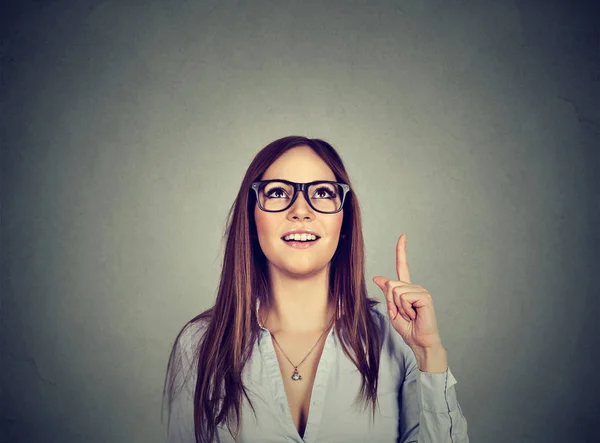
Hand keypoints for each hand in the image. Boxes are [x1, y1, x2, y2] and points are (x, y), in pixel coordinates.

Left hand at [372, 234, 442, 350]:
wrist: (419, 341)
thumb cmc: (407, 328)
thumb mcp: (391, 309)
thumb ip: (386, 293)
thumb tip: (377, 277)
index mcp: (407, 289)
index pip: (403, 266)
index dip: (402, 251)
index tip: (402, 236)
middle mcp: (415, 287)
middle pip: (391, 285)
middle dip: (391, 302)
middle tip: (402, 313)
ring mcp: (421, 291)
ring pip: (396, 291)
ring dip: (398, 307)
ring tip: (409, 315)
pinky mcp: (424, 297)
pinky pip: (404, 297)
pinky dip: (405, 309)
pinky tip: (414, 315)